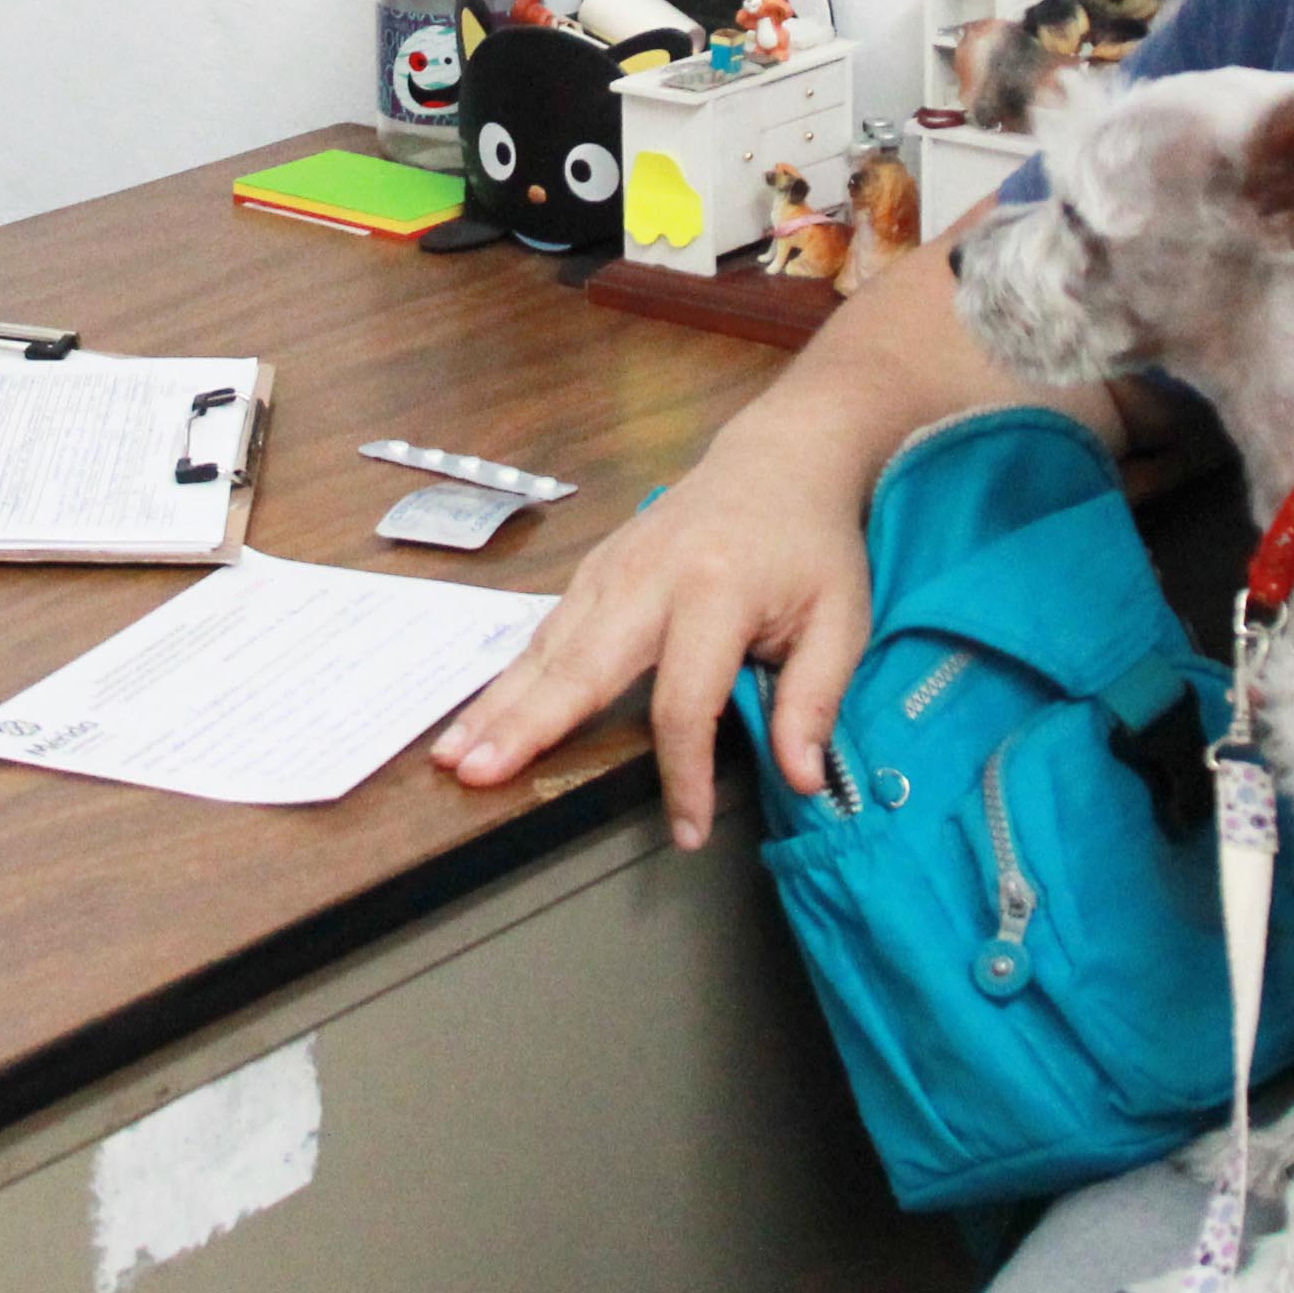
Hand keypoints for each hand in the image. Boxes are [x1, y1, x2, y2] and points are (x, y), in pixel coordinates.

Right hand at [426, 436, 872, 846]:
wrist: (779, 460)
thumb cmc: (812, 546)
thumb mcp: (842, 620)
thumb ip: (815, 700)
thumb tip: (801, 780)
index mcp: (716, 590)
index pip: (685, 699)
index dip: (682, 773)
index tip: (688, 832)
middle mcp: (649, 577)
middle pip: (581, 664)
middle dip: (526, 724)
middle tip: (475, 774)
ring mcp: (611, 568)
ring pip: (546, 647)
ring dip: (496, 705)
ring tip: (451, 756)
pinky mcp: (593, 569)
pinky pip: (546, 631)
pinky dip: (508, 677)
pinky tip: (478, 716)